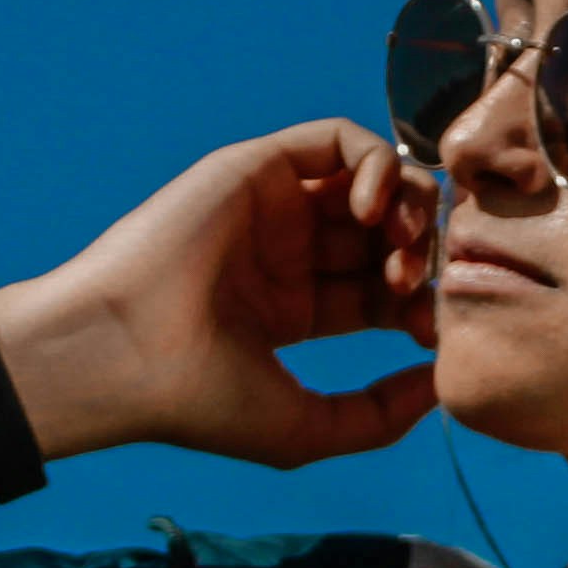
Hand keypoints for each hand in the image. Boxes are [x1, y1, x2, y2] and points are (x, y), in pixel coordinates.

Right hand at [0, 122, 442, 471]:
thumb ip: (382, 415)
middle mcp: (288, 251)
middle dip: (422, 254)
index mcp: (296, 307)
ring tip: (399, 245)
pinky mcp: (258, 167)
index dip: (422, 302)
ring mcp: (274, 207)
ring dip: (408, 205)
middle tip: (416, 284)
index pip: (386, 289)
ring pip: (375, 179)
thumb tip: (443, 383)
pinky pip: (340, 139)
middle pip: (389, 231)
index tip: (430, 331)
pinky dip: (375, 162)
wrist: (124, 355)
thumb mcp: (308, 428)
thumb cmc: (200, 400)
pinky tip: (371, 209)